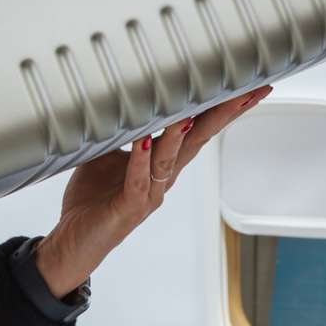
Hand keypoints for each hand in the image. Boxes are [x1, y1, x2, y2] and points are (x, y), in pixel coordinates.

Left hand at [33, 84, 274, 296]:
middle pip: (199, 140)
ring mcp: (149, 193)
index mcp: (162, 162)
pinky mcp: (129, 206)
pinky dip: (140, 159)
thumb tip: (118, 94)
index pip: (198, 128)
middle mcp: (163, 177)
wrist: (75, 241)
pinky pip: (137, 180)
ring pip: (170, 159)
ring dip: (180, 133)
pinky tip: (144, 141)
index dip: (221, 107)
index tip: (245, 85)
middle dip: (224, 115)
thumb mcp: (104, 154)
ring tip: (192, 110)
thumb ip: (118, 128)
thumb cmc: (92, 199)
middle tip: (249, 92)